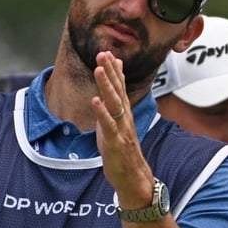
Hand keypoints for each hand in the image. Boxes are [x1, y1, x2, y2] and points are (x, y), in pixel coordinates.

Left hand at [92, 51, 151, 202]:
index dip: (113, 70)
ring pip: (114, 104)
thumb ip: (116, 105)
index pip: (119, 87)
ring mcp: (121, 129)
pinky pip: (109, 125)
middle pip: (117, 91)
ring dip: (106, 86)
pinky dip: (102, 113)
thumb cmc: (122, 149)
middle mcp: (124, 118)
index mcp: (124, 113)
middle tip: (103, 54)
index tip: (108, 52)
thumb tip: (113, 92)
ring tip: (98, 70)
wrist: (132, 175)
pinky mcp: (115, 142)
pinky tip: (95, 101)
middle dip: (109, 71)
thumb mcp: (118, 124)